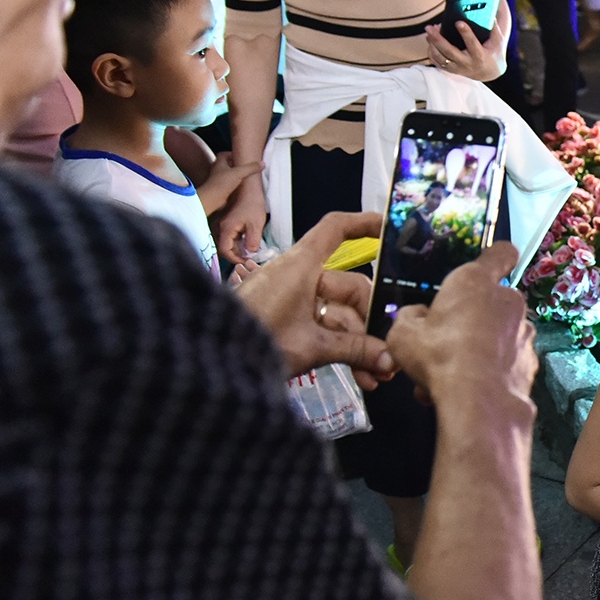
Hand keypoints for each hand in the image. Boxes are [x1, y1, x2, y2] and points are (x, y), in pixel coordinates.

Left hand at [196, 153, 264, 216]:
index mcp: (219, 163)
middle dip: (235, 164)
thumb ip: (251, 168)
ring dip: (235, 174)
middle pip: (226, 164)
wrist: (213, 199)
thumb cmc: (222, 183)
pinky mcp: (221, 189)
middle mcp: (217, 170)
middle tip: (245, 166)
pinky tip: (241, 186)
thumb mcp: (239, 173)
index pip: (224, 154)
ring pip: (227, 174)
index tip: (240, 156)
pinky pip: (228, 183)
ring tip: (245, 175)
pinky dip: (234, 183)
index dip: (231, 154)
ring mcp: (218, 180)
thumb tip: (262, 163)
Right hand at [215, 173, 268, 268]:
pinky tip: (248, 240)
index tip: (245, 261)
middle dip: (236, 254)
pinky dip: (238, 241)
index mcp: (226, 228)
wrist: (249, 186)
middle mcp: (221, 227)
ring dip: (237, 248)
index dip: (234, 258)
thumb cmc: (252, 202)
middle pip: (225, 247)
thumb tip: (250, 253)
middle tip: (249, 257)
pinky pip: (230, 235)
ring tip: (250, 250)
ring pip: (227, 242)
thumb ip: (252, 240)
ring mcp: (223, 224)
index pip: (224, 250)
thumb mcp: (256, 223)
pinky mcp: (227, 221)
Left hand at [235, 210, 395, 385]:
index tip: (391, 230)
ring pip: (339, 315)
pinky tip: (361, 375)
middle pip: (349, 288)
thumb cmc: (257, 339)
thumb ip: (354, 349)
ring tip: (378, 375)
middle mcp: (300, 276)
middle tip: (390, 354)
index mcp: (302, 265)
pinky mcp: (286, 321)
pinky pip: (322, 329)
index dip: (364, 224)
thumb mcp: (310, 345)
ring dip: (359, 344)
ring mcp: (292, 299)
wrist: (208, 362)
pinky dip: (340, 349)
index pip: (336, 229)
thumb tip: (391, 358)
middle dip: (371, 324)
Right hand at [384, 242, 534, 410]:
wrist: (478, 401)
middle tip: (445, 340)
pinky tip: (469, 387)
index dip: (496, 255)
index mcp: (476, 281)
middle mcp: (507, 300)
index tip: (490, 262)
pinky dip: (492, 369)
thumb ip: (410, 317)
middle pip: (491, 301)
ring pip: (498, 334)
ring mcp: (523, 331)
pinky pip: (507, 360)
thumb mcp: (403, 334)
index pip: (500, 252)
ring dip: (479, 348)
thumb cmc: (440, 357)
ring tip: (450, 373)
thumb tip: (416, 316)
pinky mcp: (530, 361)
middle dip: (471, 318)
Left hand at [424, 13, 506, 81]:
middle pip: (450, 52)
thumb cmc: (493, 52)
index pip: (472, 44)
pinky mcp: (452, 70)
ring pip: (441, 58)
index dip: (466, 33)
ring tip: (429, 32)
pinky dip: (431, 52)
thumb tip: (489, 13)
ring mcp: (458, 68)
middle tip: (429, 27)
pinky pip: (438, 63)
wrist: (490, 72)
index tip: (458, 22)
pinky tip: (430, 42)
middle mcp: (468, 63)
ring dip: (432, 44)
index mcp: (480, 55)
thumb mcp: (498, 41)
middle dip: (438, 39)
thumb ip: (494, 28)